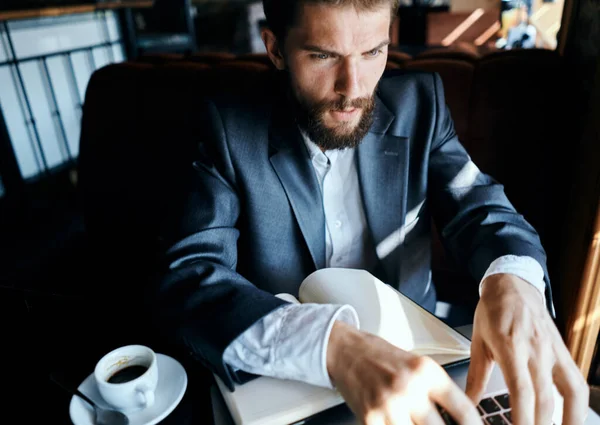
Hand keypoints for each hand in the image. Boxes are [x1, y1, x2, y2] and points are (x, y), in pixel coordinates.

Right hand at [327, 321, 482, 424]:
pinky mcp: (370, 417)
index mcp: (427, 372)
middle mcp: (410, 388)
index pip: (464, 410)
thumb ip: (436, 392)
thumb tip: (456, 421)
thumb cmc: (380, 357)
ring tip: (419, 424)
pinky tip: (400, 424)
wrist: (345, 350)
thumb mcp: (416, 366)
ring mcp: (389, 404)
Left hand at [466, 273, 588, 424]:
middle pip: (544, 399)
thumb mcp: (477, 341)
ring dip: (564, 421)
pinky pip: (576, 383)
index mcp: (510, 347)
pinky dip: (577, 406)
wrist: (512, 285)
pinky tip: (572, 420)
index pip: (521, 390)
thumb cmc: (492, 311)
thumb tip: (466, 402)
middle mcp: (535, 350)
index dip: (522, 417)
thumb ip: (475, 376)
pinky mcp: (563, 351)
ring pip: (566, 393)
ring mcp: (552, 351)